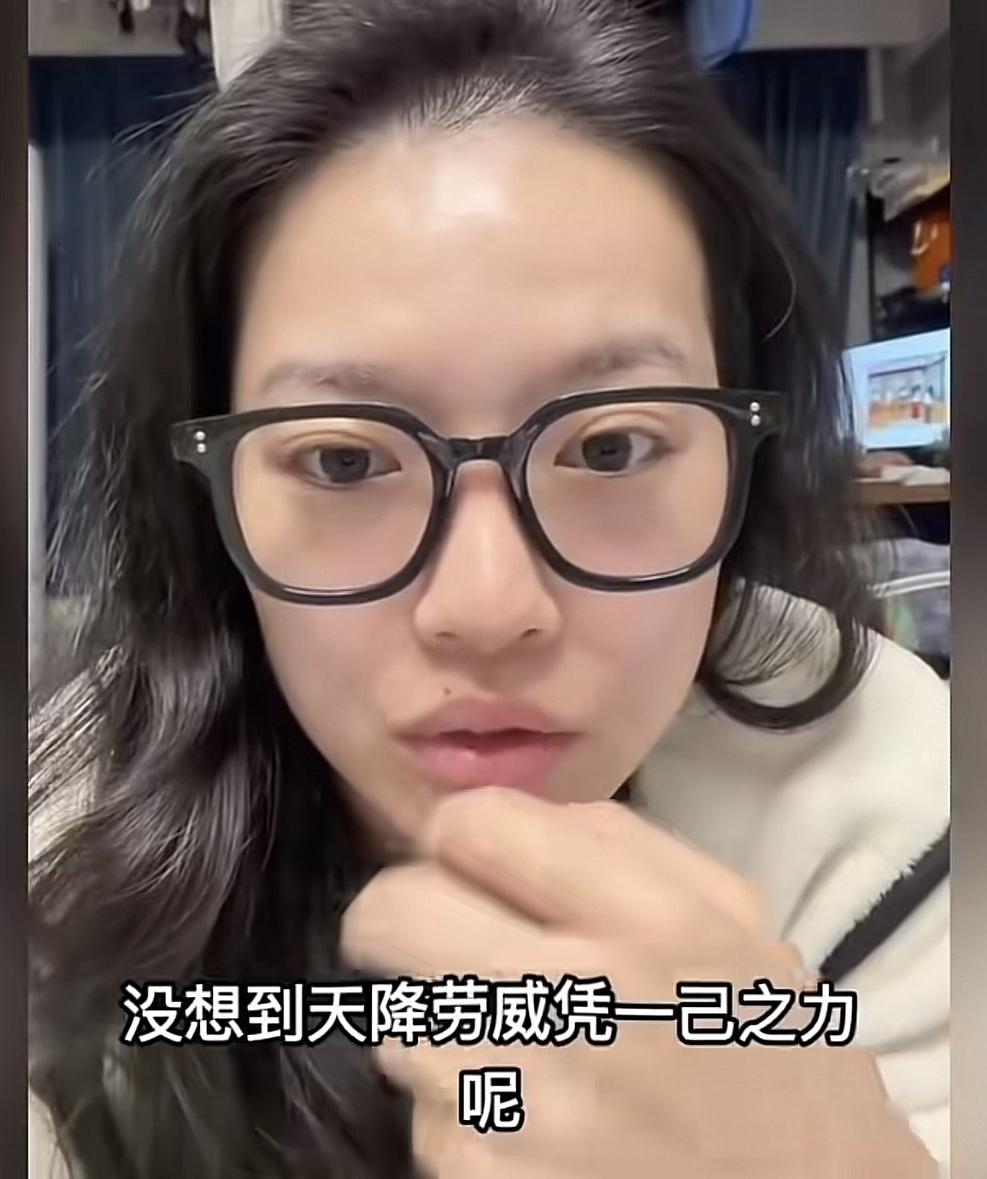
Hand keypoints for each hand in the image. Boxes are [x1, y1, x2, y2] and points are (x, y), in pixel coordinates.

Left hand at [341, 787, 935, 1177]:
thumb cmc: (772, 1057)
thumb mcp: (735, 920)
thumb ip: (620, 843)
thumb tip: (491, 820)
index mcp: (648, 921)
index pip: (473, 825)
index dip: (459, 836)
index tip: (474, 864)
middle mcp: (575, 1004)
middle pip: (391, 913)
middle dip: (403, 916)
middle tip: (442, 940)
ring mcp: (524, 1109)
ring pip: (399, 1023)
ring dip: (440, 1027)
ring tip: (516, 1050)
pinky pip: (423, 1122)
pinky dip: (461, 1118)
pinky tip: (528, 1127)